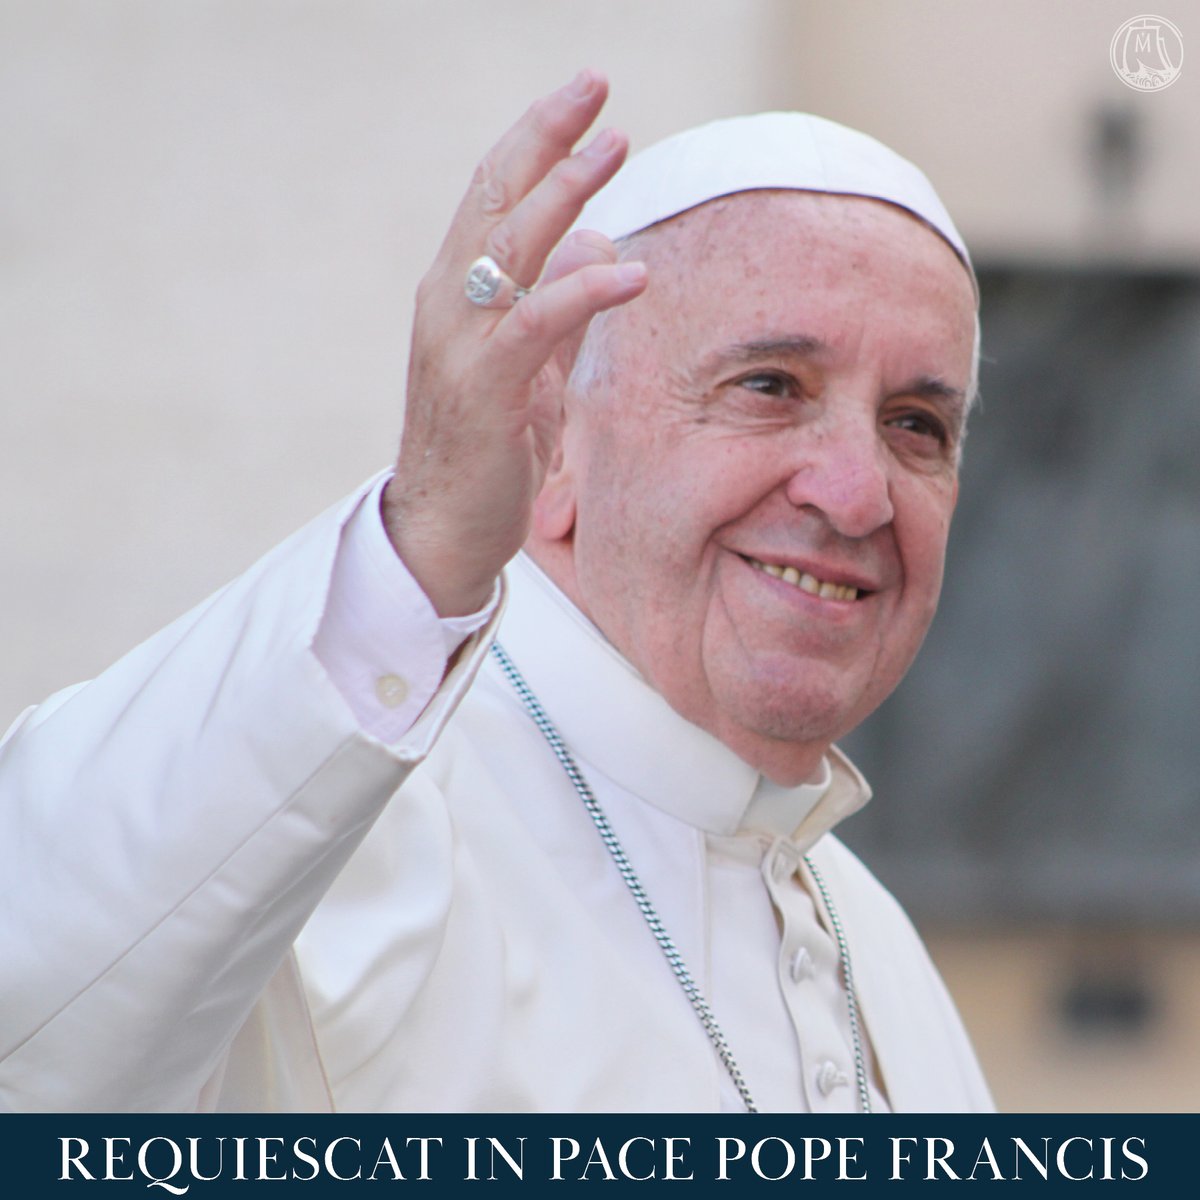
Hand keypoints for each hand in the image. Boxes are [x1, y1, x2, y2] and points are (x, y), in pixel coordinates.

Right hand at [383, 71, 646, 615]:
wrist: (444, 528)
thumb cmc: (488, 448)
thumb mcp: (533, 367)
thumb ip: (563, 306)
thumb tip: (600, 245)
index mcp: (457, 293)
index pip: (493, 197)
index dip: (535, 142)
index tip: (584, 100)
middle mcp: (448, 303)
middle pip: (494, 198)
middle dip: (545, 136)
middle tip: (595, 86)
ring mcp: (460, 343)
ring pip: (510, 246)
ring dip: (564, 191)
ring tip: (616, 147)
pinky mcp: (484, 388)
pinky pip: (536, 324)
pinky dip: (583, 292)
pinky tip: (630, 273)